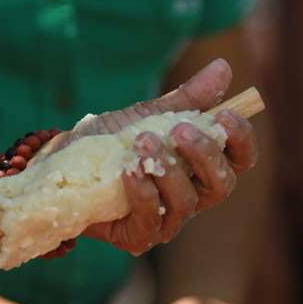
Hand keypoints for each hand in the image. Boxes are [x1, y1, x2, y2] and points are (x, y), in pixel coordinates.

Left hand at [45, 59, 258, 254]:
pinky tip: (129, 170)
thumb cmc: (111, 143)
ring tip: (143, 141)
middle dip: (205, 155)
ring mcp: (168, 221)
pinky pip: (152, 219)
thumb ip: (186, 99)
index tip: (225, 114)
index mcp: (201, 168)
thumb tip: (223, 66)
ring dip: (167, 169)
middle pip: (221, 185)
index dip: (240, 139)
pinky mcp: (140, 237)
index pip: (239, 160)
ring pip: (186, 202)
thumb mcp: (148, 115)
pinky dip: (143, 192)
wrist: (62, 168)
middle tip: (180, 128)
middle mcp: (192, 197)